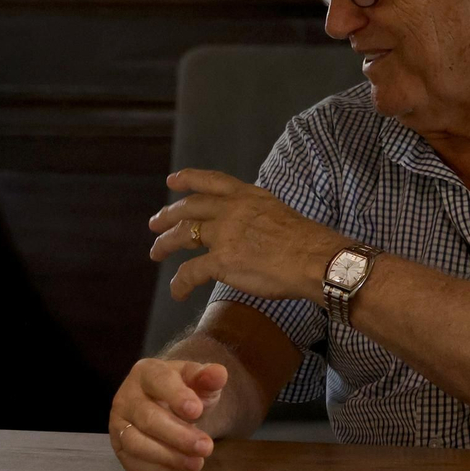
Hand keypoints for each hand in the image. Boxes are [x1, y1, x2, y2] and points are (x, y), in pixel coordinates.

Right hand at [110, 359, 226, 470]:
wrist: (165, 406)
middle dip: (178, 435)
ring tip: (196, 463)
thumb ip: (207, 377)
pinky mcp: (119, 448)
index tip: (197, 411)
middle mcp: (126, 397)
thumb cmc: (182, 391)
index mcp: (145, 372)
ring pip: (136, 443)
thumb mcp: (197, 381)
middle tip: (205, 447)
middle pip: (147, 417)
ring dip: (168, 457)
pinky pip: (134, 464)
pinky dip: (159, 470)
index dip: (177, 396)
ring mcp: (118, 424)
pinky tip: (181, 470)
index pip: (158, 381)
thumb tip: (219, 373)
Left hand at [148, 169, 344, 303]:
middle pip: (190, 209)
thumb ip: (256, 215)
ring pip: (183, 235)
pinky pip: (191, 272)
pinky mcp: (221, 261)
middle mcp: (231, 210)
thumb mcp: (278, 212)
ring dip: (165, 244)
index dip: (188, 179)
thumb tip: (249, 227)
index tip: (172, 181)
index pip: (212, 181)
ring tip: (155, 253)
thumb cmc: (307, 242)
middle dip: (168, 216)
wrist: (315, 260)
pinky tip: (177, 292)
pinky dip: (180, 282)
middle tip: (154, 224)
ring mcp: (224, 234)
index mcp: (247, 196)